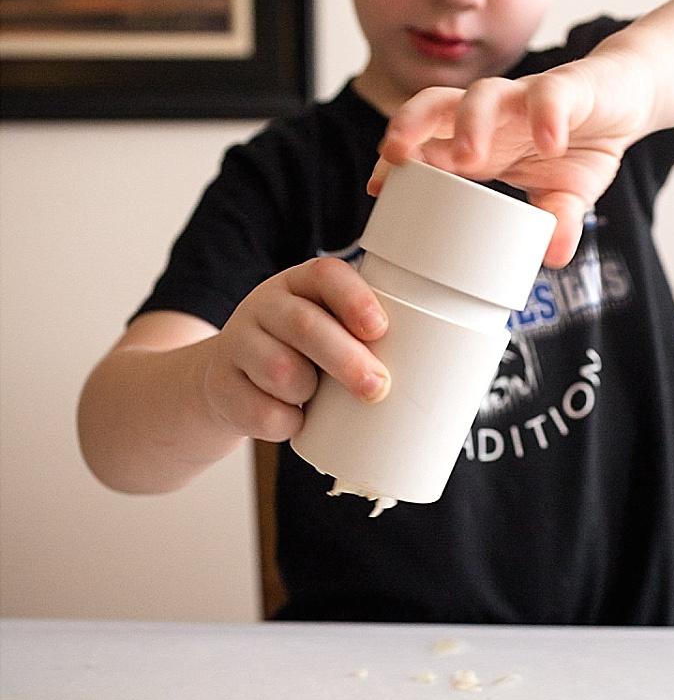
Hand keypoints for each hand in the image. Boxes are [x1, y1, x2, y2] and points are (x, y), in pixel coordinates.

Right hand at [200, 258, 390, 442]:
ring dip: (308, 393)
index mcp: (298, 284)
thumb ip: (360, 338)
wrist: (227, 381)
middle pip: (305, 326)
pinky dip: (286, 423)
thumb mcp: (325, 333)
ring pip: (282, 371)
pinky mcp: (220, 385)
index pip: (325, 275)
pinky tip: (293, 419)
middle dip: (347, 360)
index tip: (380, 329)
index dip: (354, 299)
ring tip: (313, 397)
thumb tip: (427, 370)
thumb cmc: (296, 356)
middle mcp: (264, 306)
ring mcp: (238, 343)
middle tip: (377, 387)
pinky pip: (263, 412)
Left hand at [367, 48, 655, 263]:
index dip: (399, 161)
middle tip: (395, 157)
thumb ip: (554, 224)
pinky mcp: (569, 86)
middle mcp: (493, 115)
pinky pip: (550, 95)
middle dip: (411, 126)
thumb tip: (552, 260)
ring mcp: (527, 97)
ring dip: (469, 121)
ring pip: (483, 94)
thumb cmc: (581, 142)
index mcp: (480, 142)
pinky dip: (547, 115)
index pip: (427, 144)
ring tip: (468, 156)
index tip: (376, 187)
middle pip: (436, 106)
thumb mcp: (566, 196)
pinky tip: (549, 141)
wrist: (629, 95)